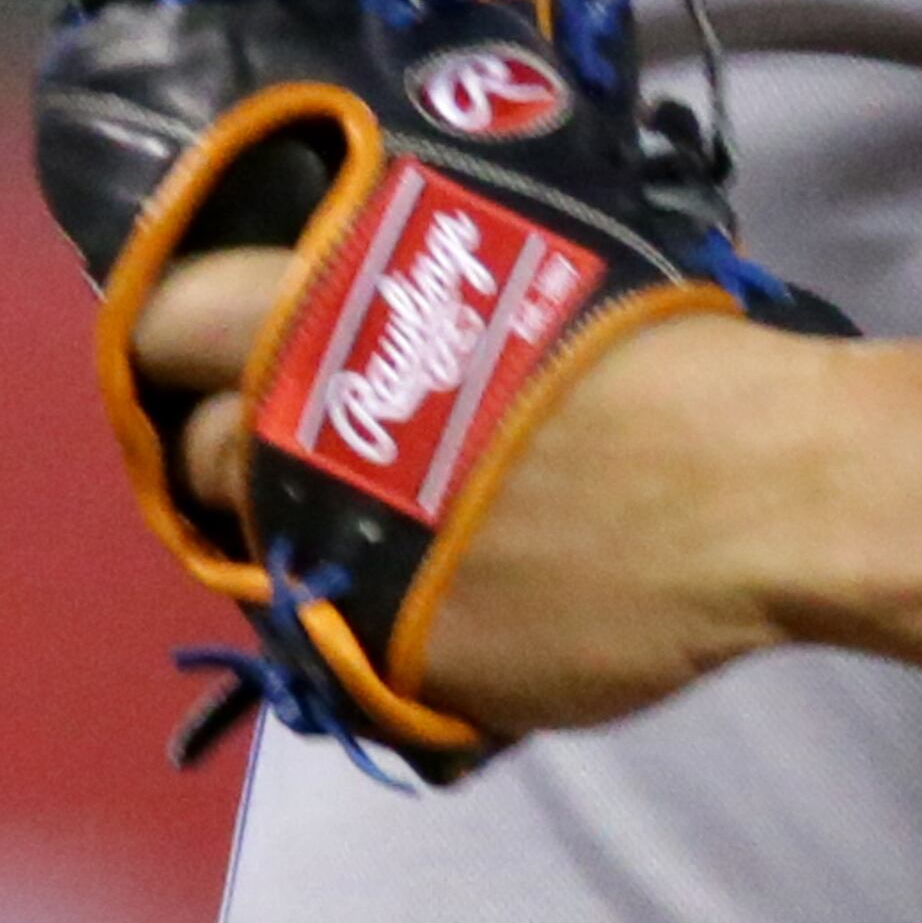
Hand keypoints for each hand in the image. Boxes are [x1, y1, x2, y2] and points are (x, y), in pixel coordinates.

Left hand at [132, 248, 809, 738]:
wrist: (753, 488)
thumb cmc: (656, 353)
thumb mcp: (512, 266)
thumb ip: (401, 299)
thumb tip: (365, 319)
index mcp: (321, 316)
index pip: (169, 318)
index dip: (185, 338)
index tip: (223, 354)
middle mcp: (295, 437)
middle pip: (204, 449)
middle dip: (245, 451)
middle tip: (318, 452)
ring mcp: (334, 555)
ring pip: (260, 555)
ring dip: (301, 538)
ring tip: (386, 529)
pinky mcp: (386, 656)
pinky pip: (349, 641)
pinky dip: (385, 623)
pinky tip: (459, 598)